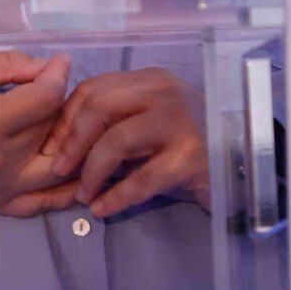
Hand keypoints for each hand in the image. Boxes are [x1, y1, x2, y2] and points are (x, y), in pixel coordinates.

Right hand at [0, 50, 76, 214]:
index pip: (46, 99)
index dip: (57, 74)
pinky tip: (74, 171)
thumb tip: (48, 68)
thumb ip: (6, 66)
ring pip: (58, 169)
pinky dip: (62, 191)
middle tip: (60, 87)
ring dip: (72, 146)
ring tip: (70, 124)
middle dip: (64, 104)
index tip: (58, 61)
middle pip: (55, 130)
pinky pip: (40, 204)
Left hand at [25, 67, 209, 218]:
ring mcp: (179, 122)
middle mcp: (163, 92)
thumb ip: (114, 123)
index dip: (65, 119)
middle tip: (58, 170)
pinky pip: (142, 179)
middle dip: (71, 140)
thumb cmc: (185, 146)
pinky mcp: (190, 157)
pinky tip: (102, 209)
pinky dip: (116, 196)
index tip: (51, 147)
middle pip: (99, 105)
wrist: (239, 166)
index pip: (93, 88)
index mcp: (148, 80)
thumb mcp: (147, 125)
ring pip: (117, 139)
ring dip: (91, 170)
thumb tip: (62, 144)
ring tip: (82, 194)